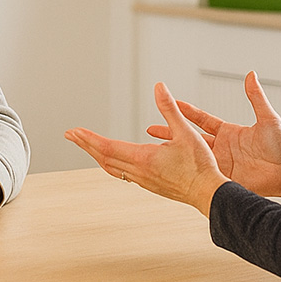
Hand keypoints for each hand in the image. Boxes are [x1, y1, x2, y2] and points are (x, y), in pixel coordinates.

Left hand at [65, 82, 228, 215]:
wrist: (208, 193)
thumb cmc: (200, 166)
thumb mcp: (186, 131)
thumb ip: (170, 108)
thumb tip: (159, 87)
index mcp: (144, 158)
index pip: (107, 147)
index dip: (89, 138)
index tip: (74, 131)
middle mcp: (139, 171)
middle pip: (104, 158)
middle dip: (86, 145)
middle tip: (71, 135)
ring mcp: (144, 180)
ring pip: (112, 167)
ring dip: (98, 155)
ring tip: (88, 146)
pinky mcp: (150, 185)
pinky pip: (123, 174)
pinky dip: (112, 163)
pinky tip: (115, 160)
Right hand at [146, 71, 280, 199]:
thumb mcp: (267, 119)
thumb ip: (256, 98)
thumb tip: (251, 75)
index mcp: (228, 131)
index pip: (201, 119)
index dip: (186, 111)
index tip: (170, 102)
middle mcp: (221, 147)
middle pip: (190, 138)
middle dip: (171, 132)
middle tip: (151, 129)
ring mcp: (220, 163)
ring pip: (191, 157)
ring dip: (175, 154)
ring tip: (155, 152)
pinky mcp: (223, 178)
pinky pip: (202, 175)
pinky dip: (188, 173)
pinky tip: (173, 173)